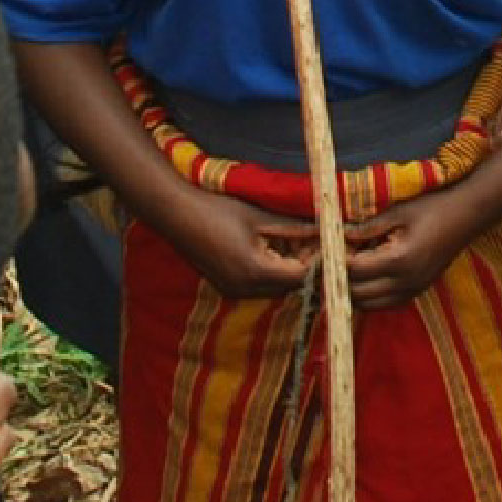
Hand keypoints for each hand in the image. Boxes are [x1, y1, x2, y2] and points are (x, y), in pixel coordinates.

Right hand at [159, 189, 315, 300]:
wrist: (177, 215)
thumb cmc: (218, 210)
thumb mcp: (260, 217)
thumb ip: (294, 227)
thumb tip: (324, 229)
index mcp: (255, 271)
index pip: (300, 276)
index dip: (315, 261)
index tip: (324, 244)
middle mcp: (245, 289)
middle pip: (289, 286)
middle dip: (302, 265)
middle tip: (309, 240)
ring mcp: (234, 291)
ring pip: (275, 288)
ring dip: (286, 269)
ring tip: (289, 241)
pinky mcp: (226, 288)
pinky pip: (259, 287)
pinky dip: (270, 272)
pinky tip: (269, 250)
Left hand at [343, 181, 494, 309]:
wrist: (467, 216)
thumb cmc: (433, 208)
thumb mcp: (398, 212)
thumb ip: (368, 226)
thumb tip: (339, 235)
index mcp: (399, 260)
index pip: (355, 271)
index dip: (336, 262)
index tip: (325, 251)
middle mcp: (406, 282)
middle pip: (358, 294)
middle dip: (340, 280)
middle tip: (330, 263)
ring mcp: (414, 290)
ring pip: (370, 305)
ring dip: (354, 291)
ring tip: (346, 271)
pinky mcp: (418, 291)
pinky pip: (386, 303)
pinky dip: (370, 296)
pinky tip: (366, 278)